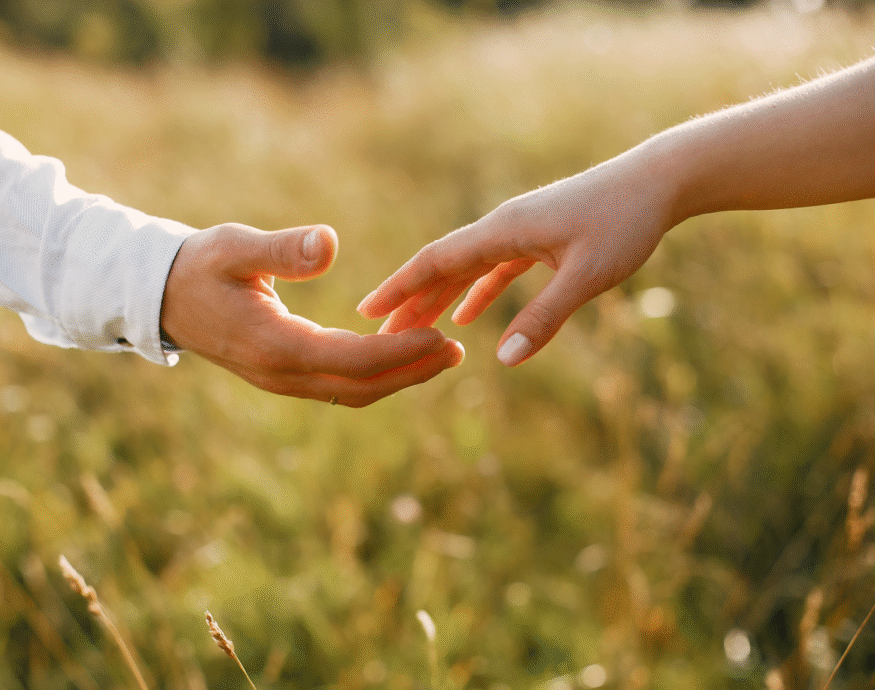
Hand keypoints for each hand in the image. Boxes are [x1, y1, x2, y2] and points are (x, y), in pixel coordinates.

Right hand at [160, 222, 463, 406]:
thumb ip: (281, 249)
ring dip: (398, 377)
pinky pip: (339, 385)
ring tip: (441, 354)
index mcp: (274, 346)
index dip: (400, 352)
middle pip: (360, 387)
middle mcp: (281, 374)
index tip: (441, 336)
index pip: (351, 360)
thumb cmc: (198, 265)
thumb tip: (329, 243)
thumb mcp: (233, 247)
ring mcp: (283, 380)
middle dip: (412, 372)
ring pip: (352, 392)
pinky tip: (400, 352)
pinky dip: (375, 373)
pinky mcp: (285, 375)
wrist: (162, 297)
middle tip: (457, 351)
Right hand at [357, 155, 673, 365]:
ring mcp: (519, 231)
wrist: (657, 181)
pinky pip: (494, 269)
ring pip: (466, 268)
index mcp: (503, 230)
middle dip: (411, 302)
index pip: (436, 261)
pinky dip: (476, 293)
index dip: (400, 287)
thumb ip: (545, 316)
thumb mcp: (586, 275)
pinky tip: (469, 317)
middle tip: (380, 336)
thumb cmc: (625, 222)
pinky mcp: (538, 237)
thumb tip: (504, 358)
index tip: (367, 311)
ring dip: (439, 299)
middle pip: (443, 267)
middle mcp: (502, 227)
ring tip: (413, 330)